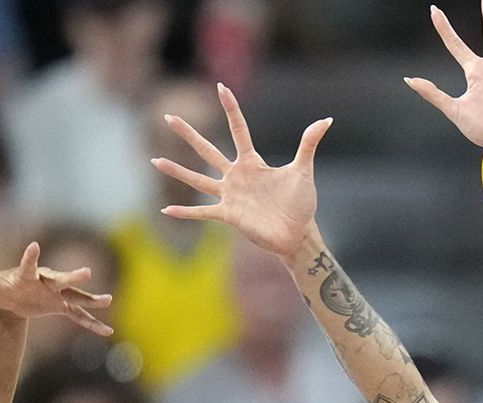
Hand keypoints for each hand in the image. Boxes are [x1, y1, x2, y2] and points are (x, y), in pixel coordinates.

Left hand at [0, 242, 114, 336]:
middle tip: (86, 272)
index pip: (29, 265)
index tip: (34, 247)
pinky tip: (107, 331)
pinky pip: (79, 316)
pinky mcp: (61, 307)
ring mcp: (56, 295)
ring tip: (107, 300)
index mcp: (27, 274)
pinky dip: (92, 323)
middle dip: (72, 277)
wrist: (10, 296)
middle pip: (60, 278)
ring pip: (75, 297)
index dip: (31, 257)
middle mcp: (45, 281)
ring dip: (90, 299)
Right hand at [151, 84, 330, 259]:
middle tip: (169, 117)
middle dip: (188, 134)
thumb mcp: (303, 171)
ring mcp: (230, 195)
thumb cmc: (300, 203)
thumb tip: (326, 119)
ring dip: (177, 171)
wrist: (296, 234)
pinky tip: (166, 210)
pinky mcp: (228, 215)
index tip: (221, 87)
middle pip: (207, 150)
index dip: (231, 108)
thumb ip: (309, 144)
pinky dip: (185, 211)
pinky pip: (202, 212)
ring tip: (155, 160)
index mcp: (252, 162)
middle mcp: (236, 176)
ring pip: (197, 180)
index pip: (239, 129)